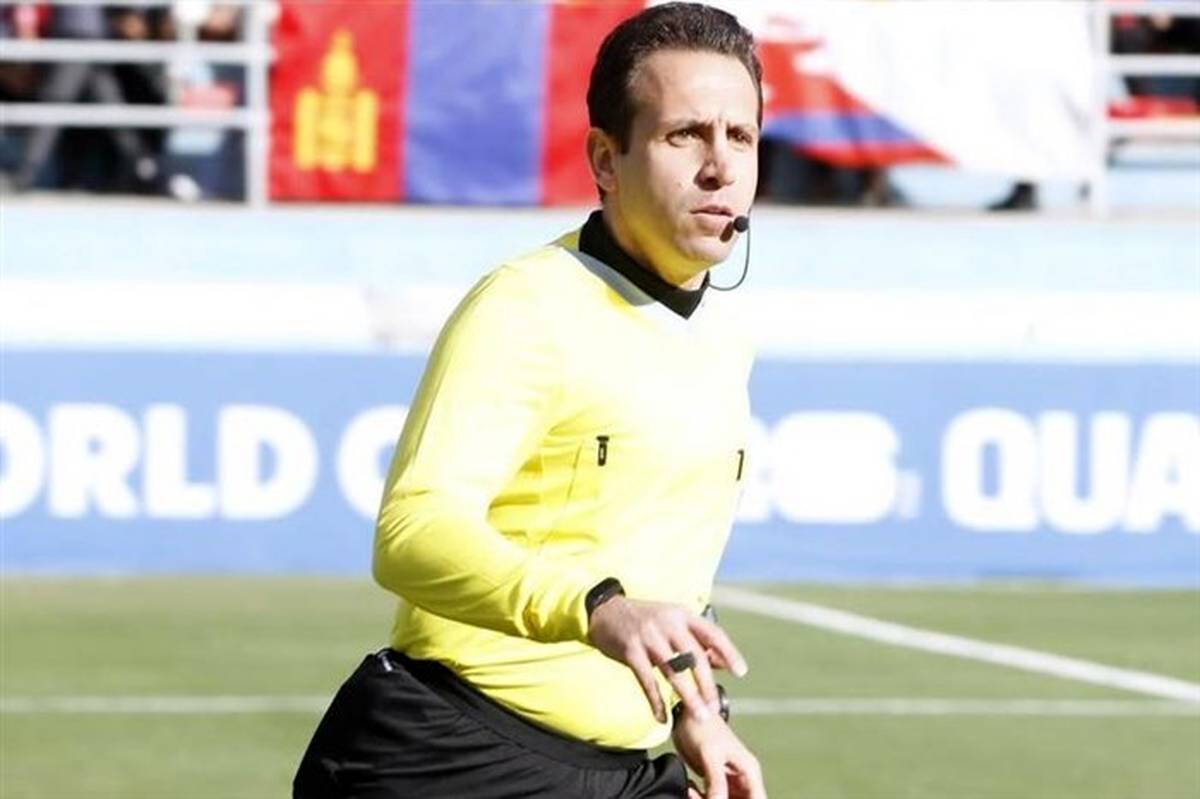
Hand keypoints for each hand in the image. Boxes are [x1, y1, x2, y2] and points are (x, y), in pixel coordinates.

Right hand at [587, 596, 747, 723]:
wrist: (606, 610)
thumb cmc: (645, 619)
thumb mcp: (673, 621)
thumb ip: (696, 640)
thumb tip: (722, 663)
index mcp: (682, 615)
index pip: (712, 633)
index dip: (728, 652)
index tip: (740, 672)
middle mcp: (668, 623)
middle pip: (694, 658)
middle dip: (707, 685)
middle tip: (715, 707)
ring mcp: (648, 636)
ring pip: (674, 671)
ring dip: (689, 697)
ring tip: (700, 716)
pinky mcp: (631, 650)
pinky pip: (647, 680)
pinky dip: (656, 701)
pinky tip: (662, 716)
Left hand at [673, 709, 765, 798]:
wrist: (685, 716)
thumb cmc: (703, 727)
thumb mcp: (710, 755)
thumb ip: (716, 782)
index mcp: (749, 771)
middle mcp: (742, 778)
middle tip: (702, 798)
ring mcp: (728, 781)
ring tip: (692, 792)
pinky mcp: (714, 781)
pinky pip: (710, 797)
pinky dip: (699, 798)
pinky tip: (690, 788)